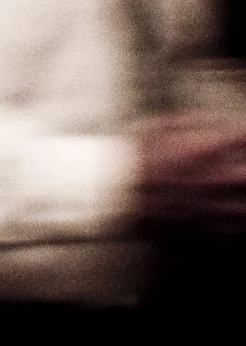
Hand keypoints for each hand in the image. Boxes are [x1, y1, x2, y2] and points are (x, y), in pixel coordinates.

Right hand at [136, 111, 245, 235]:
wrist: (112, 191)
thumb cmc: (132, 157)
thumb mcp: (157, 125)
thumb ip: (193, 120)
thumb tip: (216, 122)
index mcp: (206, 150)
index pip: (243, 135)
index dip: (244, 132)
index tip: (242, 133)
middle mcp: (215, 178)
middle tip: (242, 159)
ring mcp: (212, 204)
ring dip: (245, 193)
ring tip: (238, 185)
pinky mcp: (204, 224)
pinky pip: (234, 225)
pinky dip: (238, 216)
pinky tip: (231, 207)